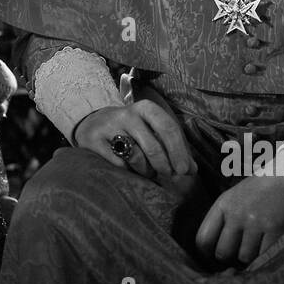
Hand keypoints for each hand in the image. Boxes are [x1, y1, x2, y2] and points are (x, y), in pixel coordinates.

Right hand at [74, 102, 196, 178]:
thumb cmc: (131, 130)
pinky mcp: (94, 141)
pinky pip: (119, 165)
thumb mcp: (151, 130)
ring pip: (137, 158)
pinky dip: (127, 171)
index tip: (185, 170)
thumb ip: (172, 147)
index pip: (168, 128)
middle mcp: (127, 114)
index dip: (179, 151)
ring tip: (147, 171)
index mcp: (145, 108)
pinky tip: (128, 168)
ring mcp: (109, 127)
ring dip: (146, 171)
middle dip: (165, 165)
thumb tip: (192, 170)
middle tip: (169, 175)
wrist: (92, 124)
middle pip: (153, 145)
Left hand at [195, 172, 283, 265]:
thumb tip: (213, 250)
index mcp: (223, 204)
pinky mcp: (275, 229)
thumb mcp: (234, 196)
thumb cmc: (261, 187)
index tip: (214, 255)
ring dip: (250, 257)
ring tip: (256, 247)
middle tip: (238, 254)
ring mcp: (255, 222)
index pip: (203, 239)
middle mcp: (236, 213)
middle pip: (222, 252)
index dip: (206, 253)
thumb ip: (223, 219)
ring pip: (244, 257)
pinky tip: (268, 247)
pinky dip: (265, 255)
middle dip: (230, 258)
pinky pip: (264, 255)